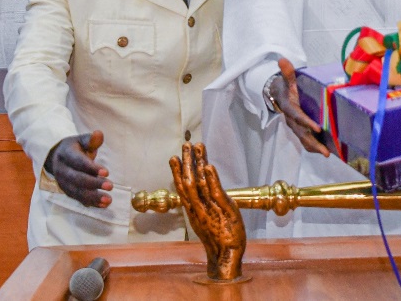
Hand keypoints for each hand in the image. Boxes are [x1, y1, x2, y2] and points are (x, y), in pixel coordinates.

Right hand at [46, 130, 112, 207]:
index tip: (106, 172)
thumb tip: (99, 134)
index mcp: (65, 154)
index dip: (91, 168)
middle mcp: (62, 170)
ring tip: (108, 199)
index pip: (78, 162)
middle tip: (111, 186)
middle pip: (77, 179)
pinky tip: (103, 204)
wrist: (57, 157)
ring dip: (93, 197)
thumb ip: (91, 140)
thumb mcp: (81, 140)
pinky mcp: (67, 191)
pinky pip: (77, 198)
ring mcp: (62, 182)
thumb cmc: (75, 148)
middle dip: (94, 183)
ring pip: (76, 192)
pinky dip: (90, 202)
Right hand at [171, 143, 245, 280]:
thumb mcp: (205, 221)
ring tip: (196, 147)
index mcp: (193, 210)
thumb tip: (199, 195)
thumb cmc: (218, 239)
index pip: (183, 187)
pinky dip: (211, 178)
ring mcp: (210, 209)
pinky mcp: (223, 210)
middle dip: (186, 162)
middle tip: (185, 144)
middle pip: (188, 182)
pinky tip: (208, 166)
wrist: (225, 256)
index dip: (177, 171)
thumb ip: (200, 207)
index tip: (174, 156)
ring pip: (200, 183)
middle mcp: (198, 208)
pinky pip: (215, 192)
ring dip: (198, 164)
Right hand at [269, 58, 329, 156]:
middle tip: (325, 151)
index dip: (306, 122)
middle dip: (313, 142)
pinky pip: (306, 141)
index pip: (297, 116)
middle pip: (302, 133)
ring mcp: (295, 126)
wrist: (279, 95)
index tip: (318, 128)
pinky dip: (315, 147)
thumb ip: (287, 71)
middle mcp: (291, 119)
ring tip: (327, 154)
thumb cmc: (287, 86)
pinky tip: (327, 151)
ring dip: (315, 147)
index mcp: (289, 107)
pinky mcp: (300, 130)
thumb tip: (282, 60)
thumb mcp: (287, 78)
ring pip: (304, 139)